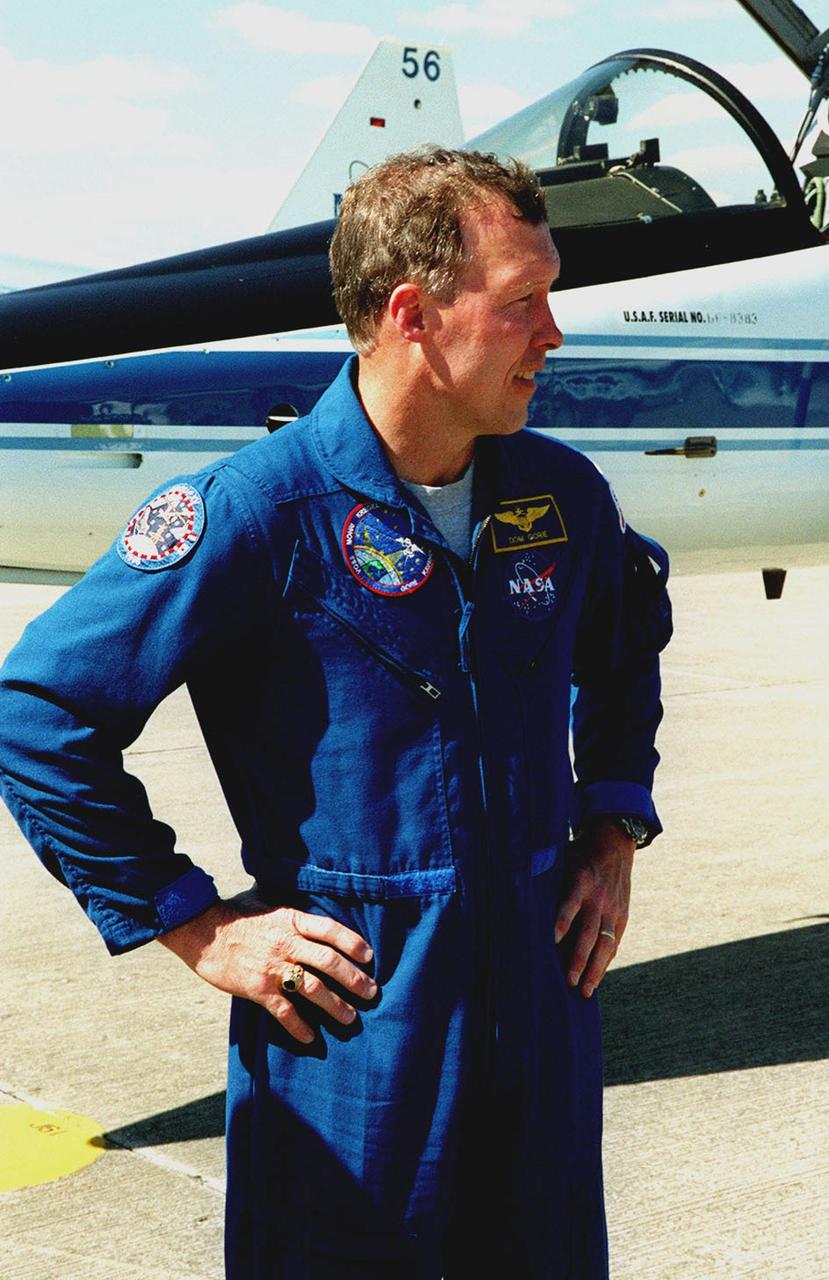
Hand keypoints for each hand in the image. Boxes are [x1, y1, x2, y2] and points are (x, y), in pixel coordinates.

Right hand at [158, 889, 375, 1043]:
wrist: (202, 931)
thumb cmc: (236, 915)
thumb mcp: (268, 903)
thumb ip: (291, 912)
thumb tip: (311, 913)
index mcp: (291, 920)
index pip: (330, 930)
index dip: (353, 943)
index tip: (369, 956)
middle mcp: (286, 943)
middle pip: (329, 962)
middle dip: (354, 979)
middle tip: (371, 992)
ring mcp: (272, 967)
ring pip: (313, 988)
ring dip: (335, 1006)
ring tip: (350, 1018)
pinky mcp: (257, 988)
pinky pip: (284, 1011)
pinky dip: (299, 1027)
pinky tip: (311, 1037)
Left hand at [554, 818, 634, 998]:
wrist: (615, 842)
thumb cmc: (578, 854)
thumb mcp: (561, 858)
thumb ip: (544, 877)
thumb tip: (513, 893)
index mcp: (580, 880)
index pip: (569, 904)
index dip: (561, 922)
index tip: (551, 941)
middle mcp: (599, 897)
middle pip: (589, 932)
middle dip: (578, 958)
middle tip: (568, 982)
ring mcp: (613, 908)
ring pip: (605, 944)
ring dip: (594, 969)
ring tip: (584, 991)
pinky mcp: (623, 916)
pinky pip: (614, 944)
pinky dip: (605, 962)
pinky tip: (595, 980)